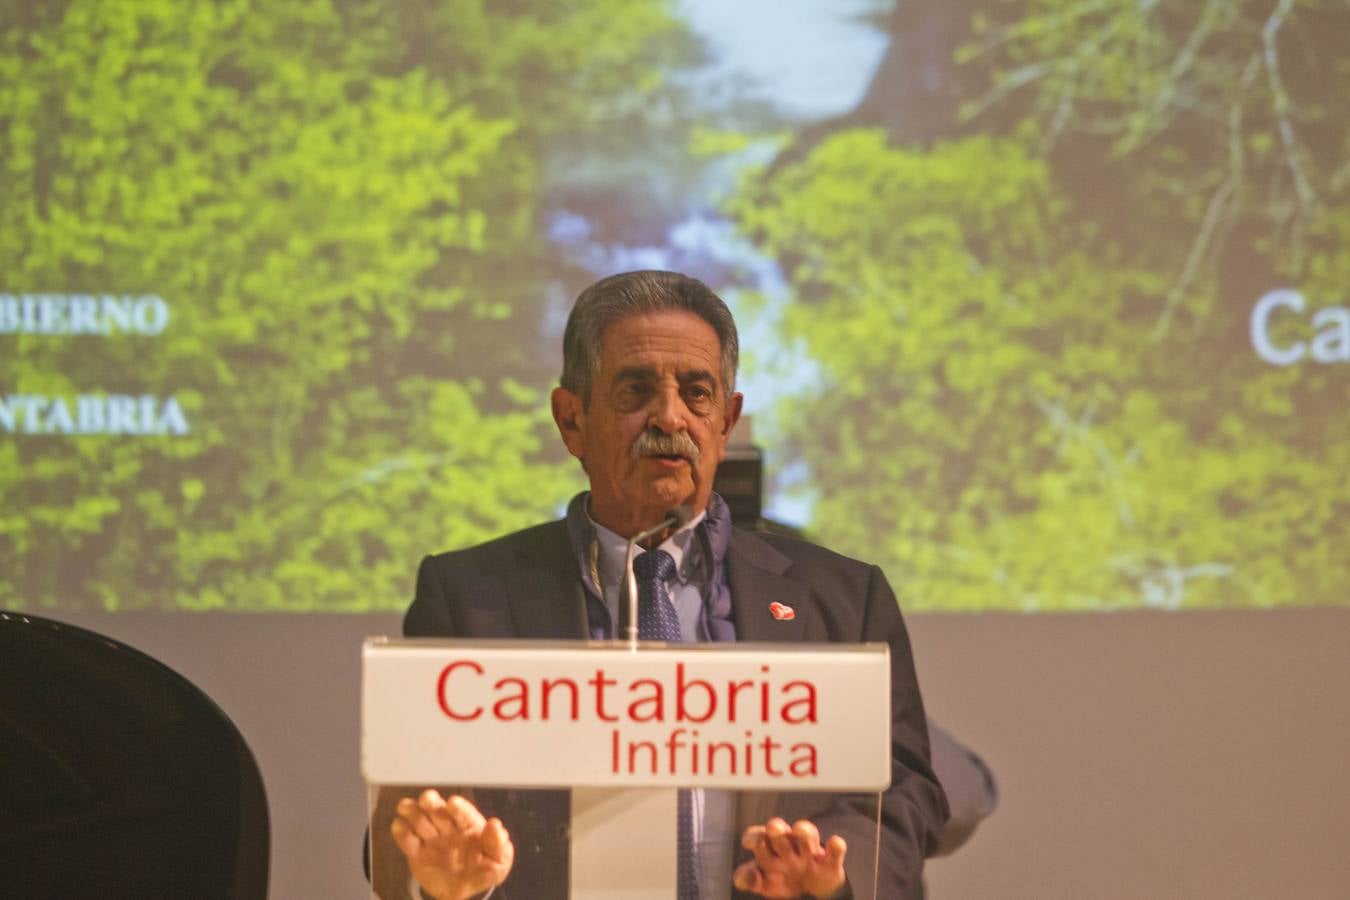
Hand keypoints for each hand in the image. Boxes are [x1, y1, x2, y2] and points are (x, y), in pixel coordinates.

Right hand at [390, 789, 513, 899]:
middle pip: (438, 810)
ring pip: (420, 820)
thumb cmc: (486, 869)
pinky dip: (401, 833)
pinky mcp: (418, 853)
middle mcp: (449, 827)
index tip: (453, 803)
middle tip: (427, 799)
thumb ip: (498, 844)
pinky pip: (408, 842)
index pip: (464, 813)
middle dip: (432, 802)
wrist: (465, 891)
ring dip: (412, 812)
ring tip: (405, 806)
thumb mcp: (499, 860)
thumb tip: (495, 825)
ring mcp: (432, 839)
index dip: (459, 807)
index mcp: (470, 826)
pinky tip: (398, 825)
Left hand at [733, 817, 846, 898]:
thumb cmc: (783, 878)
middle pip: (780, 832)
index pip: (758, 836)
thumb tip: (740, 879)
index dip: (754, 837)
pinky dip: (836, 847)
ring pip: (806, 834)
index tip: (750, 843)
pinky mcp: (830, 861)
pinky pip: (834, 852)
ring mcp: (809, 851)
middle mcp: (788, 844)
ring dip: (803, 831)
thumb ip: (751, 879)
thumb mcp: (766, 882)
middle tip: (773, 828)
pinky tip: (836, 842)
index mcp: (768, 847)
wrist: (814, 889)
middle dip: (777, 829)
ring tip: (800, 829)